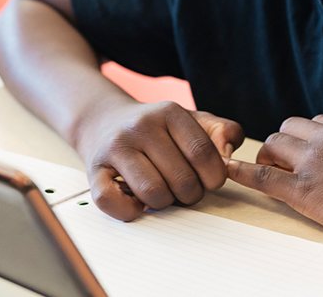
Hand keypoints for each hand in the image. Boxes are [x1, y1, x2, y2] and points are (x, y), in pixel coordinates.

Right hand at [77, 99, 243, 220]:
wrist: (106, 121)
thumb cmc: (158, 128)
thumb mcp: (194, 120)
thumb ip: (222, 131)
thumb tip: (228, 153)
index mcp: (169, 112)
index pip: (202, 152)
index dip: (213, 176)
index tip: (211, 181)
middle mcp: (141, 126)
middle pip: (181, 178)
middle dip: (191, 194)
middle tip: (187, 190)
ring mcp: (116, 147)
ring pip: (153, 193)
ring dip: (164, 203)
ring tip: (164, 192)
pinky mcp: (94, 170)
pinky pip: (113, 202)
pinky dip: (130, 210)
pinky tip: (137, 199)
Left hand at [226, 115, 322, 251]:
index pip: (317, 122)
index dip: (308, 138)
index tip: (307, 152)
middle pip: (290, 127)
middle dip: (283, 143)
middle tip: (283, 162)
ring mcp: (313, 160)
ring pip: (274, 145)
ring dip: (268, 157)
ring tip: (268, 171)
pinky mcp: (302, 188)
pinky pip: (262, 174)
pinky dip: (243, 171)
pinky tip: (229, 172)